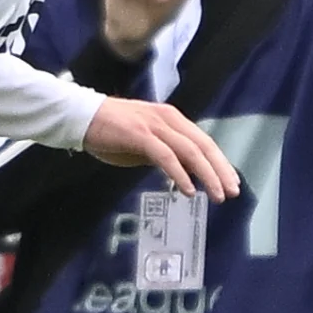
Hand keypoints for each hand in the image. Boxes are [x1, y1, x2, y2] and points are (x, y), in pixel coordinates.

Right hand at [84, 95, 240, 199]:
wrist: (81, 117)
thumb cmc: (110, 131)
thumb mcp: (144, 143)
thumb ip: (164, 153)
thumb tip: (184, 173)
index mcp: (172, 119)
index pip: (203, 141)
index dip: (220, 162)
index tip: (231, 180)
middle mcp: (168, 119)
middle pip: (203, 146)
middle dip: (220, 170)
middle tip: (232, 192)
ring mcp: (154, 126)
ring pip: (190, 151)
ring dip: (207, 175)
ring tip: (216, 195)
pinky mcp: (140, 135)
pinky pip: (166, 156)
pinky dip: (179, 174)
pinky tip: (188, 189)